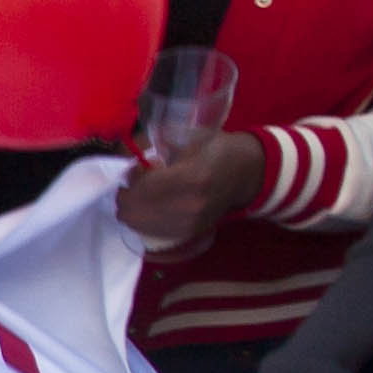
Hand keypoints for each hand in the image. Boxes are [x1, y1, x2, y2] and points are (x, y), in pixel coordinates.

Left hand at [111, 126, 262, 251]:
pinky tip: (151, 206)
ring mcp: (189, 223)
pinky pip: (153, 231)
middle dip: (125, 197)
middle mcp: (188, 206)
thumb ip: (154, 153)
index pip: (140, 190)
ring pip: (139, 225)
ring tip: (141, 194)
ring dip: (133, 210)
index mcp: (190, 178)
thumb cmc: (217, 149)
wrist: (247, 173)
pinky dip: (145, 219)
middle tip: (130, 185)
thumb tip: (128, 168)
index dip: (128, 180)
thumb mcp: (188, 139)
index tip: (132, 170)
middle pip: (133, 213)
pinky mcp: (190, 232)